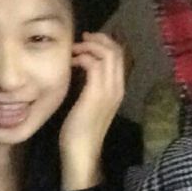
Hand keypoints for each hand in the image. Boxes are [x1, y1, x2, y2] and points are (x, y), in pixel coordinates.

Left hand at [59, 32, 125, 190]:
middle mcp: (117, 87)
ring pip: (107, 53)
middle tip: (81, 39)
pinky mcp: (96, 93)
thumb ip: (90, 88)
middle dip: (98, 39)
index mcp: (117, 89)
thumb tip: (82, 71)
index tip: (86, 43)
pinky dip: (82, 57)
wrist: (82, 151)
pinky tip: (71, 62)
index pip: (119, 56)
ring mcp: (109, 90)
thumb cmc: (81, 132)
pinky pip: (94, 64)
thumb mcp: (89, 105)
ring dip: (89, 46)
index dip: (104, 43)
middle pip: (116, 50)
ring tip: (74, 49)